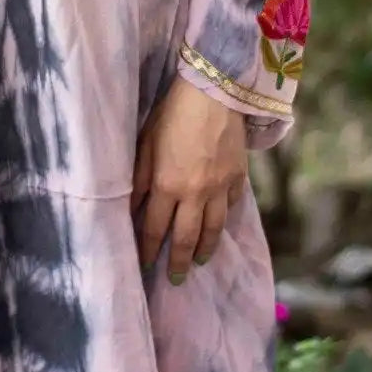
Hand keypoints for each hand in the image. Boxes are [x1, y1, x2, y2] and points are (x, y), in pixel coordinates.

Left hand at [131, 77, 246, 282]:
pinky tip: (220, 226)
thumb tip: (133, 208)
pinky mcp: (238, 178)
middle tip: (176, 279)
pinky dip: (225, 220)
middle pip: (186, 238)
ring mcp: (219, 188)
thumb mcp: (146, 143)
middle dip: (179, 262)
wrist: (213, 93)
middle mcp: (194, 194)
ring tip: (200, 262)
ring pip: (213, 230)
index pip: (155, 228)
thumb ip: (140, 179)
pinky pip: (231, 206)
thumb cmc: (171, 114)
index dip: (149, 249)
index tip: (146, 264)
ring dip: (205, 250)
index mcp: (166, 185)